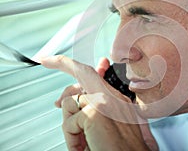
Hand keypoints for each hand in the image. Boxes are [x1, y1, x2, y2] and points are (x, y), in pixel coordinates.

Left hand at [41, 55, 157, 150]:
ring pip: (70, 103)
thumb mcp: (110, 124)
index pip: (93, 73)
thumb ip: (96, 107)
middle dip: (65, 90)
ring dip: (71, 125)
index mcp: (118, 98)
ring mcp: (104, 101)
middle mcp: (113, 96)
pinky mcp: (95, 113)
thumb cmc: (121, 148)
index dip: (70, 64)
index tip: (52, 59)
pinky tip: (83, 146)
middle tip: (56, 97)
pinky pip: (68, 122)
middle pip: (79, 77)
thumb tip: (73, 99)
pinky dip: (71, 138)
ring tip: (83, 140)